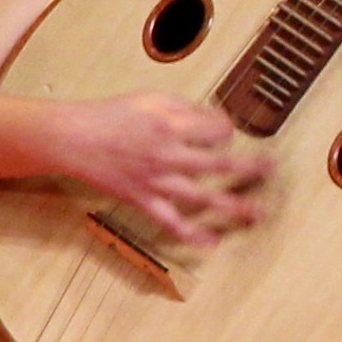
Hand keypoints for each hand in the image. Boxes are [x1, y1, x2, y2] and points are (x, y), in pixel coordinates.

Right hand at [64, 92, 269, 249]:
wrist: (72, 138)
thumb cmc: (107, 115)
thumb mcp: (148, 98)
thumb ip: (182, 107)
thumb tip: (210, 119)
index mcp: (170, 125)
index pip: (217, 131)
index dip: (226, 130)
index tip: (225, 133)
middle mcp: (168, 155)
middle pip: (220, 165)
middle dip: (250, 168)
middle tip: (269, 169)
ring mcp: (157, 181)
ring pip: (203, 198)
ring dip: (234, 206)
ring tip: (258, 212)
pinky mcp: (143, 199)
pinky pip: (171, 221)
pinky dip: (191, 235)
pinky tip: (210, 242)